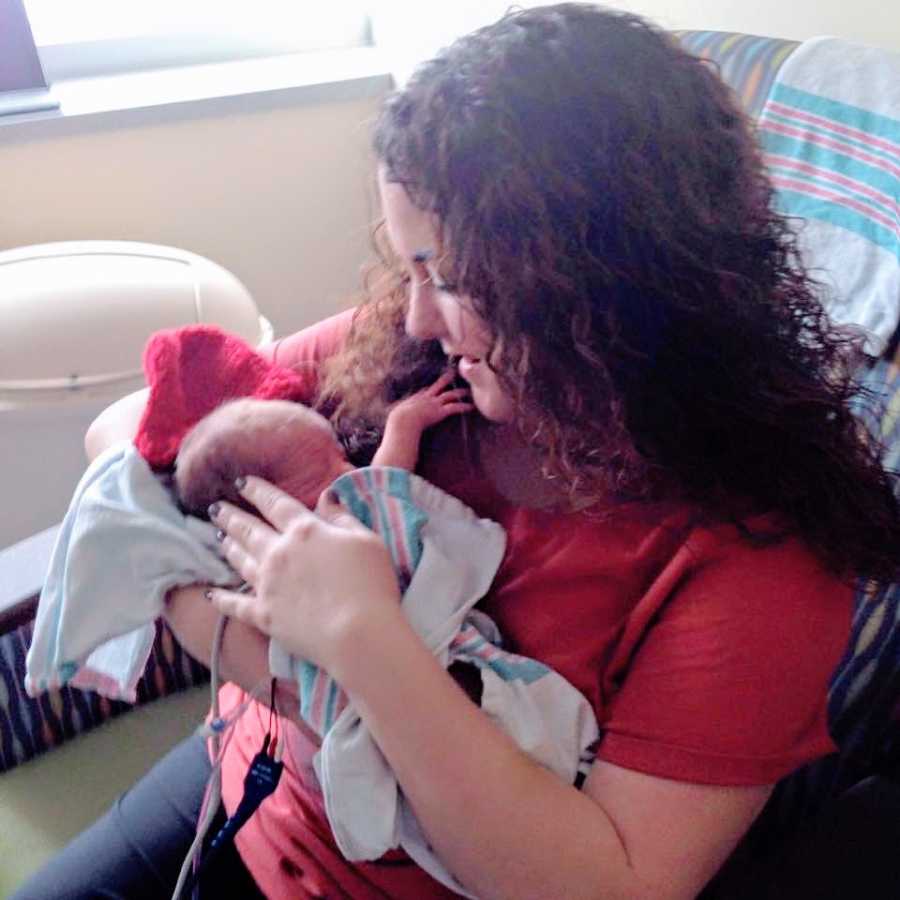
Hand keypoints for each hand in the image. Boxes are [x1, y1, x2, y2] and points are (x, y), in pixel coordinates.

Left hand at [205, 476, 403, 670]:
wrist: (357, 633)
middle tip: (215, 508)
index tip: (242, 481)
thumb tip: (327, 496)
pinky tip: (211, 594)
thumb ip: (343, 518)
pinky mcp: (263, 616)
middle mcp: (279, 553)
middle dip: (232, 516)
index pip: (275, 503)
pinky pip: (236, 605)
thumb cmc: (370, 583)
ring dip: (229, 547)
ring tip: (217, 537)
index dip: (257, 490)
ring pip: (241, 560)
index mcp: (304, 531)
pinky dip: (222, 599)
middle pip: (249, 530)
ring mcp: (267, 585)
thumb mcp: (366, 540)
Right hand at [385, 371, 472, 436]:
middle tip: (453, 373)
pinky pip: (455, 407)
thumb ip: (398, 416)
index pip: (424, 391)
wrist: (402, 421)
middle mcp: (426, 397)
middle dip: (446, 378)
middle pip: (438, 385)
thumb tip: (394, 421)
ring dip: (460, 392)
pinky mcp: (440, 411)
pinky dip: (464, 406)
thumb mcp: (396, 415)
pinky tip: (472, 407)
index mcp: (415, 398)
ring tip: (469, 391)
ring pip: (450, 394)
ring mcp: (434, 403)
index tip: (435, 387)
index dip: (430, 389)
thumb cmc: (397, 421)